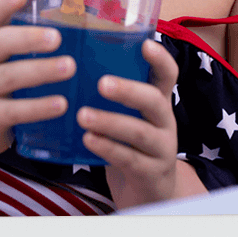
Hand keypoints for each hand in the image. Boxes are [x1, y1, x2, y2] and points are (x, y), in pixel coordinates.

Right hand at [0, 0, 74, 158]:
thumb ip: (31, 42)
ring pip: (9, 76)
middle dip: (28, 38)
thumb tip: (82, 21)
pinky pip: (15, 111)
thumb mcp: (5, 58)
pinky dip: (39, 107)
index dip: (4, 4)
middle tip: (57, 37)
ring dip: (41, 71)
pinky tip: (62, 105)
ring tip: (70, 67)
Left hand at [76, 38, 179, 208]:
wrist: (149, 192)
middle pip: (154, 101)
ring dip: (110, 122)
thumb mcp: (129, 116)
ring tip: (83, 115)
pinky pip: (129, 159)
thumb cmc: (130, 144)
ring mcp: (161, 149)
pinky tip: (88, 140)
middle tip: (102, 83)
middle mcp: (165, 122)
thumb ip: (111, 95)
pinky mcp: (151, 174)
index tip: (145, 44)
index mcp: (159, 102)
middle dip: (129, 90)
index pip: (167, 75)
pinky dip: (107, 148)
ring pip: (139, 132)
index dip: (160, 59)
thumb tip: (70, 63)